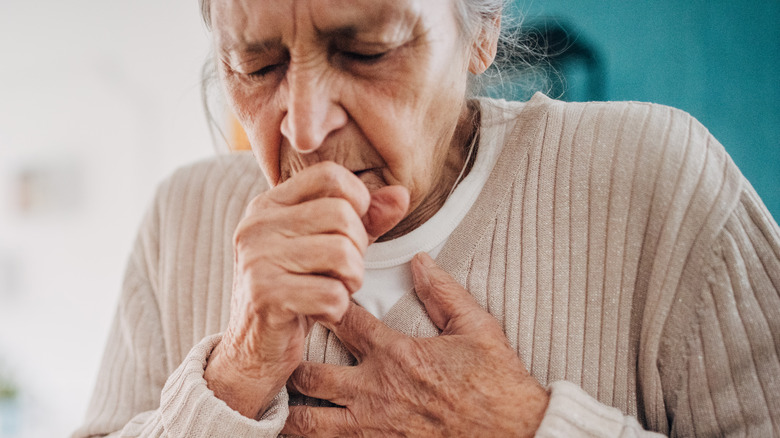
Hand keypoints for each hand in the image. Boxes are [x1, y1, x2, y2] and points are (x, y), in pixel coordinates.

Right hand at [204, 162, 408, 417]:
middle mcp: (257, 225)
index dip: (357, 201)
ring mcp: (257, 258)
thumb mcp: (330, 248)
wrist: (252, 352)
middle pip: (342, 214)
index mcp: (269, 205)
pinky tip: (317, 314)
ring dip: (350, 281)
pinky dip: (337, 309)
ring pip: (342, 253)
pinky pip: (332, 294)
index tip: (351, 232)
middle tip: (340, 274)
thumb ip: (366, 219)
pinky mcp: (265, 295)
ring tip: (331, 292)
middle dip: (357, 250)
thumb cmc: (296, 293)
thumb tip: (401, 194)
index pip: (329, 175)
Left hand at [283, 252, 549, 436]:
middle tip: (286, 358)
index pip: (342, 320)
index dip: (322, 305)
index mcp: (396, 354)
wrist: (519, 436)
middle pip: (308, 375)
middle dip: (292, 365)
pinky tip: (306, 433)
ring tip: (283, 402)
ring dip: (292, 411)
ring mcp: (373, 430)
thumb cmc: (498, 386)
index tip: (312, 300)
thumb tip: (420, 262)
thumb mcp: (478, 329)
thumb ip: (444, 294)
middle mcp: (376, 392)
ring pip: (306, 422)